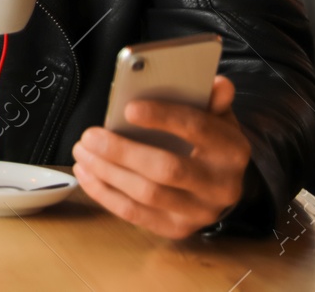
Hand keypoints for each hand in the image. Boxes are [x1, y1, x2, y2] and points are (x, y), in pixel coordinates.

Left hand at [72, 74, 252, 238]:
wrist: (220, 186)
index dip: (163, 117)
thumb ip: (211, 100)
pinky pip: (135, 214)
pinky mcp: (177, 229)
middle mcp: (221, 186)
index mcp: (232, 150)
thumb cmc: (209, 144)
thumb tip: (218, 84)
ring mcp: (200, 212)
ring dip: (107, 172)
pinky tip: (85, 173)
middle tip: (89, 135)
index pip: (199, 129)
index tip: (128, 108)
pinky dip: (104, 193)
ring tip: (82, 151)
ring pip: (147, 194)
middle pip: (168, 169)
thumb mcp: (216, 117)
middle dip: (122, 151)